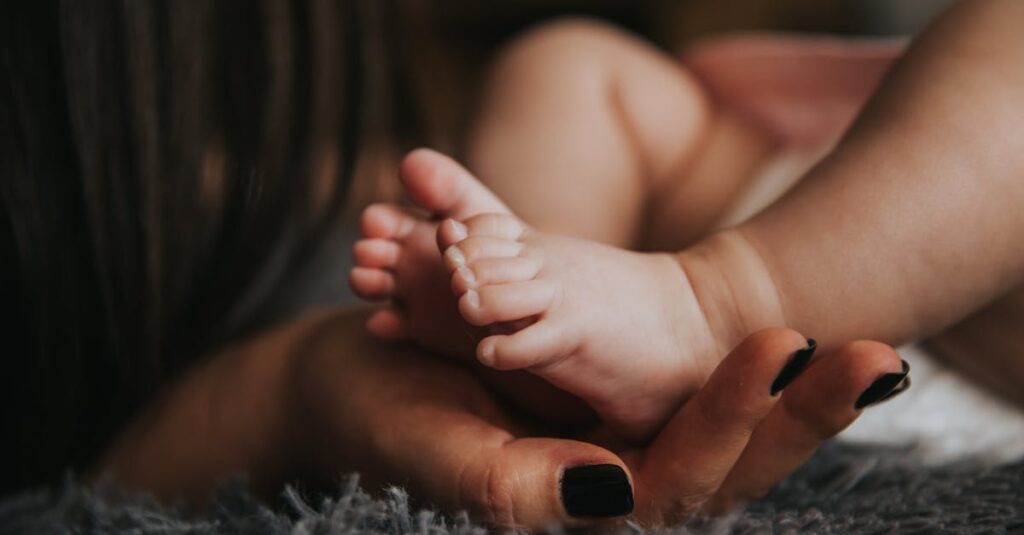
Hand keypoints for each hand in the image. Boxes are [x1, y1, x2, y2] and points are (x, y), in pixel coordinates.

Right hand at [292, 310, 908, 529]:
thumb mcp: (440, 452)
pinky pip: (695, 405)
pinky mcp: (613, 421)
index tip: (783, 344)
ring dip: (798, 401)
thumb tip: (618, 490)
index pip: (680, 481)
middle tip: (876, 359)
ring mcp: (619, 457)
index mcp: (578, 512)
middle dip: (802, 417)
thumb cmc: (384, 421)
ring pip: (727, 440)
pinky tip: (799, 348)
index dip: (734, 415)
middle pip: (729, 469)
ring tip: (869, 354)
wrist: (358, 385)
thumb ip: (516, 489)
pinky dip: (750, 380)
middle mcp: (612, 495)